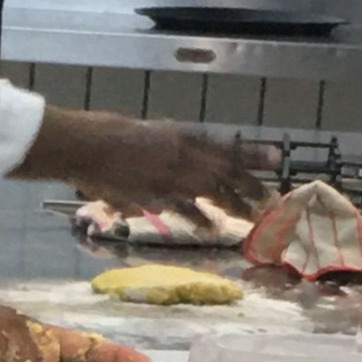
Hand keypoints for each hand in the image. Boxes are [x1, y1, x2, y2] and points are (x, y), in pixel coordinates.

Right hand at [30, 109, 275, 212]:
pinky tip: (212, 229)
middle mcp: (182, 156)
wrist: (84, 147)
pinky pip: (182, 210)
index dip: (252, 153)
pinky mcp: (154, 198)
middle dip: (250, 185)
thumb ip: (168, 147)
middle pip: (225, 172)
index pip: (225, 146)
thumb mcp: (147, 132)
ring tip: (252, 215)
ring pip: (211, 193)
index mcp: (181, 135)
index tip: (278, 157)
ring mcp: (169, 179)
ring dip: (233, 205)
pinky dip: (199, 219)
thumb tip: (181, 161)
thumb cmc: (108, 132)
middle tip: (271, 197)